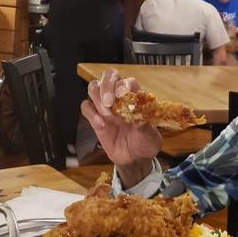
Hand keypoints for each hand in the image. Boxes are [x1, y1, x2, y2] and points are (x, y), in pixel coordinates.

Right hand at [81, 70, 161, 184]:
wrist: (135, 159)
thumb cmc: (145, 143)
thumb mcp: (150, 136)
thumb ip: (144, 124)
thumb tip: (137, 111)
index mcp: (136, 98)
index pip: (127, 81)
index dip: (123, 85)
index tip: (123, 94)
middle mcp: (120, 98)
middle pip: (108, 77)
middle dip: (107, 86)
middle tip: (109, 102)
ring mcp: (106, 107)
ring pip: (94, 88)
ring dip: (98, 98)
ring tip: (108, 115)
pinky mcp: (96, 118)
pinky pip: (86, 107)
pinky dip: (91, 113)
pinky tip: (101, 125)